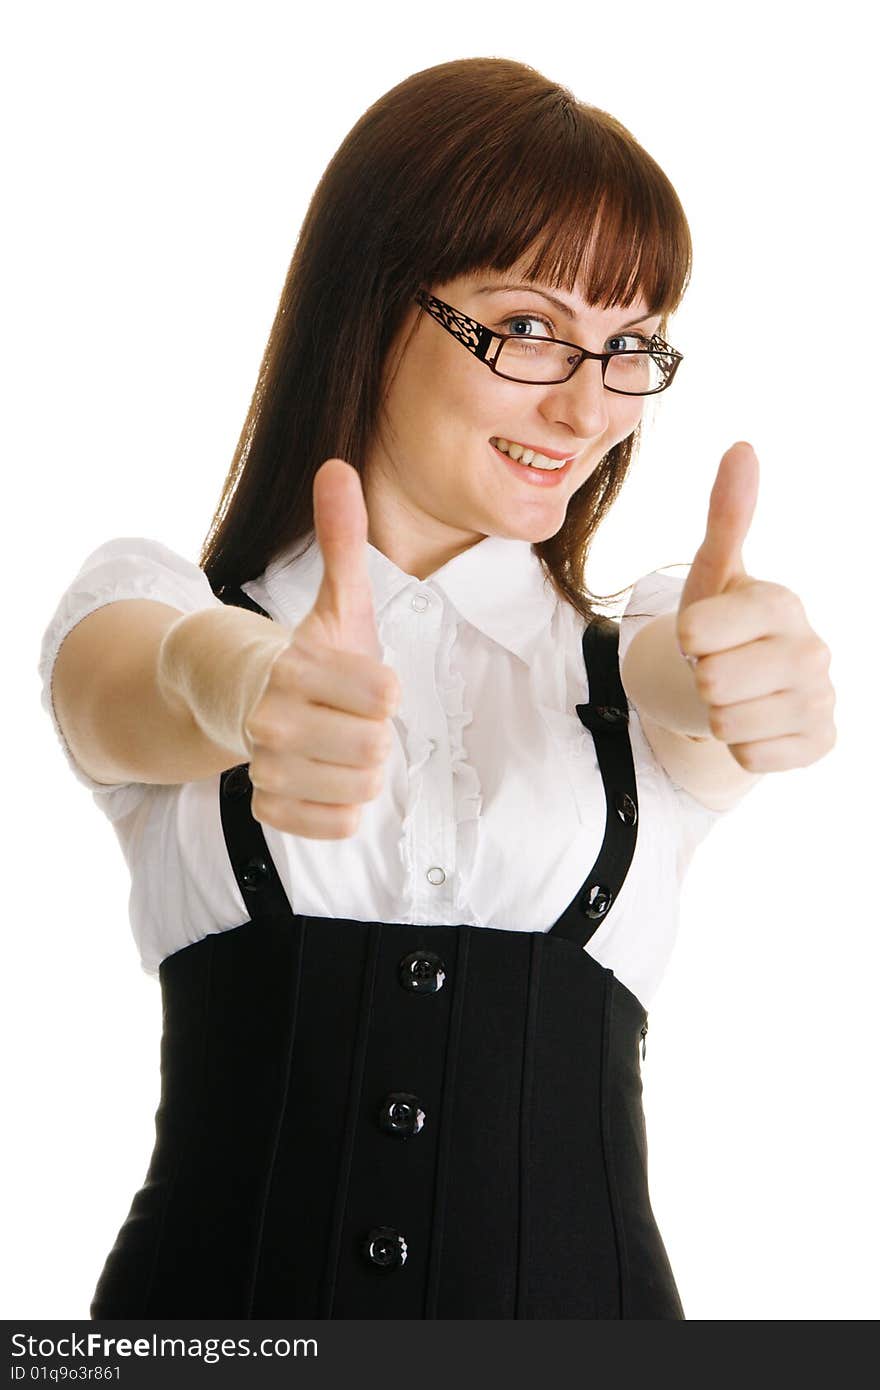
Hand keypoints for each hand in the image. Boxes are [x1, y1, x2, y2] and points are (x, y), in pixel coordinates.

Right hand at [245, 458, 401, 838]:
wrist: (240, 697)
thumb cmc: (308, 650)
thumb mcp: (336, 599)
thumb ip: (343, 539)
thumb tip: (336, 466)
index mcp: (296, 666)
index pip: (383, 696)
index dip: (384, 690)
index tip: (366, 679)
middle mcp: (274, 719)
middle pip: (375, 747)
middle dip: (374, 732)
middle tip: (349, 716)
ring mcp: (268, 766)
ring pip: (360, 787)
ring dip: (362, 769)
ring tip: (339, 743)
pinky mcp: (269, 805)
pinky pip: (337, 823)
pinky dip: (342, 806)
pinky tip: (327, 777)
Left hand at [675, 442, 836, 772]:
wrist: (744, 685)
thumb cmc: (722, 625)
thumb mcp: (711, 575)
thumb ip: (725, 516)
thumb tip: (742, 447)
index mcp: (780, 603)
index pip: (696, 632)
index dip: (685, 638)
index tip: (700, 634)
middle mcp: (812, 648)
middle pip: (711, 682)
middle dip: (701, 680)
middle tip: (717, 669)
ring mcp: (821, 698)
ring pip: (728, 724)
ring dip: (719, 715)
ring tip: (734, 694)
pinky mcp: (820, 741)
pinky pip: (751, 759)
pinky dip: (741, 748)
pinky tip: (755, 722)